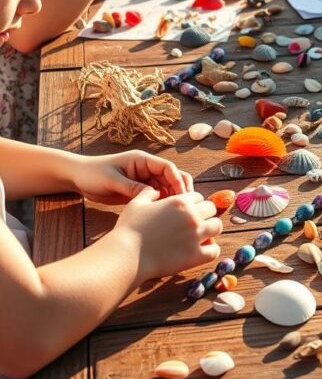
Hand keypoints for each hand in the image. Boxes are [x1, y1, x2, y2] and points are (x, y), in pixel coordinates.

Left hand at [69, 150, 193, 204]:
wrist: (78, 178)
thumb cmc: (93, 174)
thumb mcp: (112, 180)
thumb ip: (132, 187)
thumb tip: (153, 196)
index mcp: (142, 160)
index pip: (168, 168)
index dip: (177, 181)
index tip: (183, 197)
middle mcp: (146, 169)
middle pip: (172, 178)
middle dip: (180, 192)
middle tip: (185, 209)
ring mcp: (144, 181)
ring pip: (166, 190)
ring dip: (172, 201)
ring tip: (175, 216)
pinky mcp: (139, 192)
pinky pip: (156, 198)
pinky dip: (161, 206)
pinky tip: (163, 218)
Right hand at [115, 188, 222, 280]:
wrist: (127, 255)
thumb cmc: (129, 229)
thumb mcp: (137, 203)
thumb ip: (149, 193)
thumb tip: (155, 189)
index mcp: (179, 201)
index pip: (198, 196)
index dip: (192, 203)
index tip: (186, 211)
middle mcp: (192, 216)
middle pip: (211, 209)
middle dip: (204, 213)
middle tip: (194, 223)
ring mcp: (196, 236)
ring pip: (217, 227)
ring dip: (210, 229)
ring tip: (200, 235)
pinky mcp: (195, 256)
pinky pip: (214, 250)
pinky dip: (210, 249)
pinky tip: (200, 250)